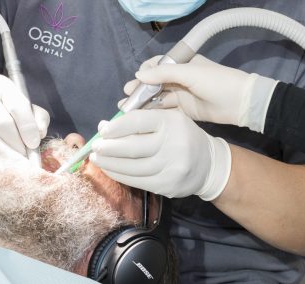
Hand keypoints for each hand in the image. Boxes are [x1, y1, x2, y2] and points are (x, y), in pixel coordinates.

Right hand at [0, 75, 49, 163]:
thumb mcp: (19, 103)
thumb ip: (36, 115)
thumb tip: (40, 134)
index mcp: (1, 85)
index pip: (17, 106)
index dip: (28, 127)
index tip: (34, 144)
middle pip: (3, 124)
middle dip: (18, 145)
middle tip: (27, 159)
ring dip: (8, 158)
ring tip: (20, 167)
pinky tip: (5, 170)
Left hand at [89, 108, 230, 200]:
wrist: (209, 165)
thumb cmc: (183, 136)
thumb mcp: (169, 120)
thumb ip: (139, 120)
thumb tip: (105, 126)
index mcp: (172, 122)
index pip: (137, 122)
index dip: (116, 127)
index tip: (102, 130)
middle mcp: (173, 144)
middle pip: (132, 147)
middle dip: (108, 148)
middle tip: (94, 147)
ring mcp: (171, 167)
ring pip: (132, 167)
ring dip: (110, 163)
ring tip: (97, 159)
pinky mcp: (167, 185)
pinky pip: (137, 181)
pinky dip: (120, 175)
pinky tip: (110, 170)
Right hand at [127, 54, 277, 132]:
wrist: (241, 102)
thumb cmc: (216, 82)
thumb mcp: (190, 73)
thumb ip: (164, 73)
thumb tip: (139, 74)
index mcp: (183, 63)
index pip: (157, 65)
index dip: (144, 74)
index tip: (133, 84)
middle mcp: (180, 77)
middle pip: (155, 83)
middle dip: (139, 90)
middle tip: (125, 100)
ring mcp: (183, 94)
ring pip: (158, 97)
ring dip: (144, 102)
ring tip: (128, 111)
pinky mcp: (186, 110)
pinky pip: (166, 109)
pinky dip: (154, 112)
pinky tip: (142, 117)